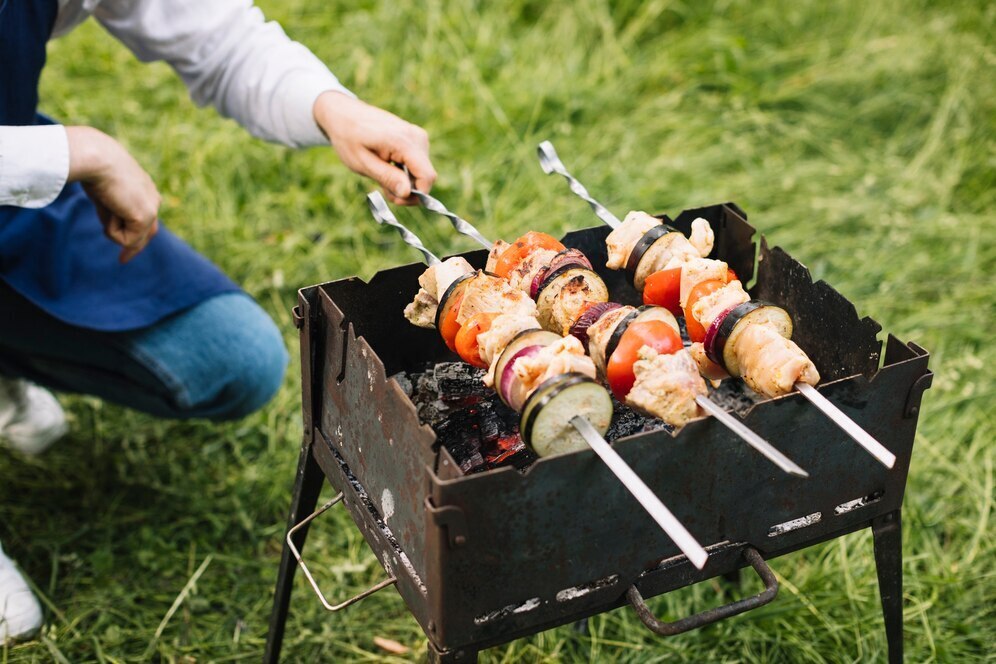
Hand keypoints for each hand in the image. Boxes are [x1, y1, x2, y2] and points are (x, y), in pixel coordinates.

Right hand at [66, 126, 159, 262]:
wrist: (97, 158)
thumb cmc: (94, 169)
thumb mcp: (105, 193)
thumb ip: (113, 210)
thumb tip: (115, 231)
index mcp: (147, 190)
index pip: (147, 219)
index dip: (138, 236)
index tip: (127, 249)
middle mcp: (154, 199)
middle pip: (148, 233)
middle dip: (134, 248)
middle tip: (122, 261)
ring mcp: (152, 209)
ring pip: (133, 238)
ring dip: (112, 227)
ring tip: (105, 204)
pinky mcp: (145, 217)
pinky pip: (126, 239)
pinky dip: (111, 229)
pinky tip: (109, 207)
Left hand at [313, 92, 436, 204]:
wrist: (344, 114)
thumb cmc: (349, 138)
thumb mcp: (362, 163)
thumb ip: (387, 178)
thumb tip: (408, 193)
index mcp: (404, 142)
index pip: (427, 176)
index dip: (416, 195)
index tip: (396, 199)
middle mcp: (417, 137)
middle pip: (426, 176)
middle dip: (408, 190)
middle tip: (385, 191)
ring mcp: (418, 135)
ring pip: (422, 171)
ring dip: (405, 181)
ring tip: (382, 176)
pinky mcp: (415, 137)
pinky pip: (418, 163)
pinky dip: (405, 171)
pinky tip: (387, 167)